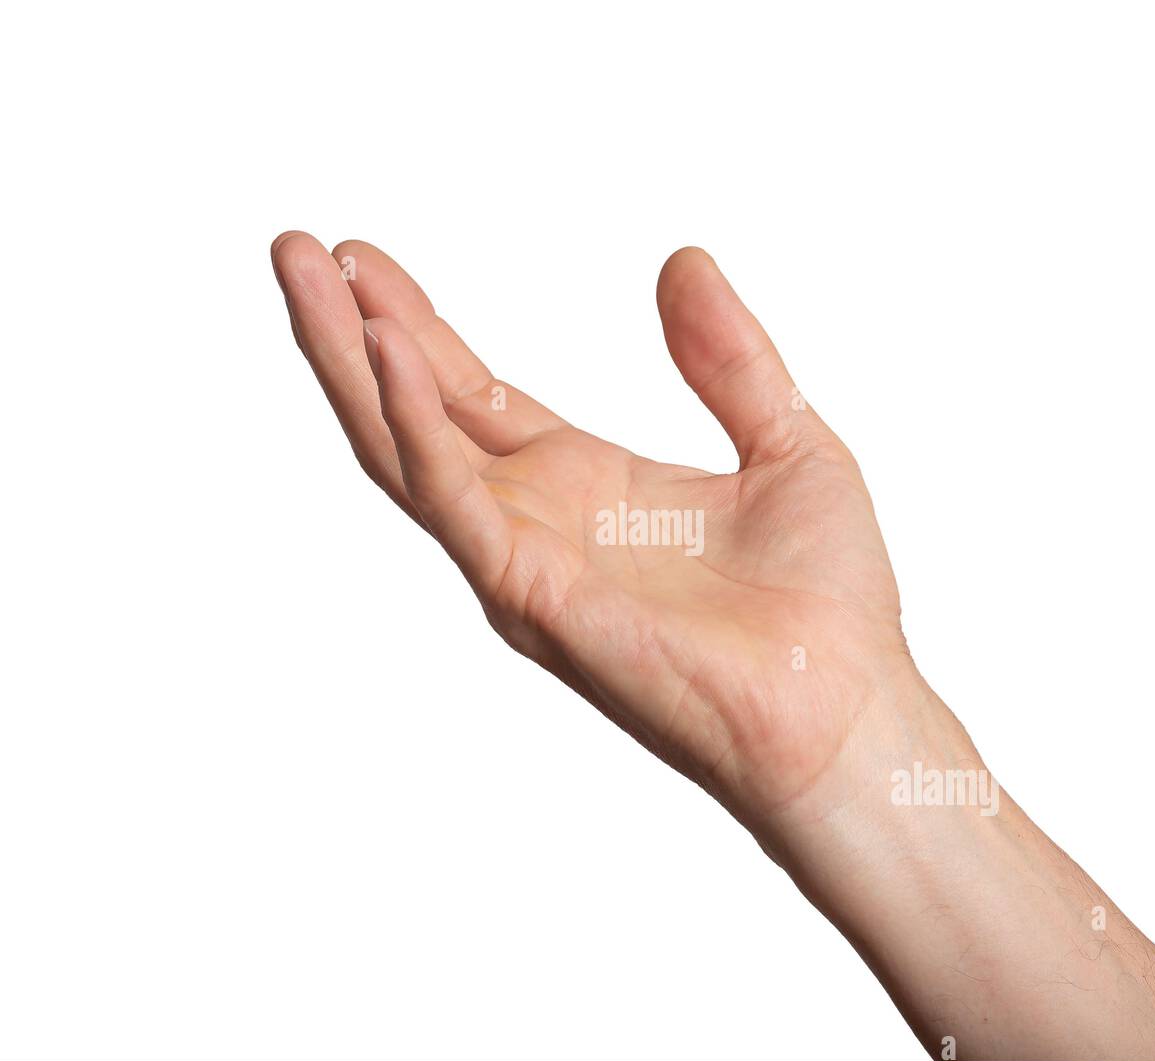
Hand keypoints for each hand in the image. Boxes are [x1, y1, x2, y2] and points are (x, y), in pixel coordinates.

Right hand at [271, 235, 913, 823]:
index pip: (474, 395)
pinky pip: (454, 500)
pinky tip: (384, 349)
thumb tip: (682, 260)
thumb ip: (730, 358)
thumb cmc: (826, 606)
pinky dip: (414, 425)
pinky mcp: (534, 593)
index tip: (363, 258)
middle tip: (294, 247)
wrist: (847, 705)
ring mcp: (527, 560)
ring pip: (404, 453)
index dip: (416, 329)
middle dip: (352, 332)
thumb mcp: (788, 442)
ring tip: (297, 271)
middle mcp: (540, 521)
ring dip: (347, 362)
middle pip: (415, 416)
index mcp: (587, 485)